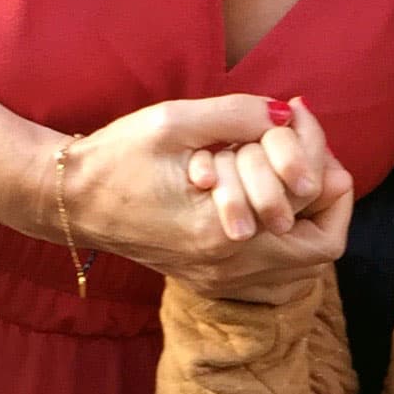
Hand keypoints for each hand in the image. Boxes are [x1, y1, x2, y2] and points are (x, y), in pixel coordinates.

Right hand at [52, 93, 336, 293]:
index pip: (313, 200)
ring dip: (309, 216)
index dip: (318, 152)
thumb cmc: (116, 157)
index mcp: (221, 229)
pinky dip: (286, 235)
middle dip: (325, 190)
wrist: (68, 201)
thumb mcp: (173, 121)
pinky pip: (276, 271)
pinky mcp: (211, 280)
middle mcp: (227, 266)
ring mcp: (220, 279)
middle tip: (302, 149)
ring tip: (287, 171)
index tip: (294, 118)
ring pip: (304, 264)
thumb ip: (238, 114)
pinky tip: (266, 196)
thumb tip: (287, 114)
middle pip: (322, 244)